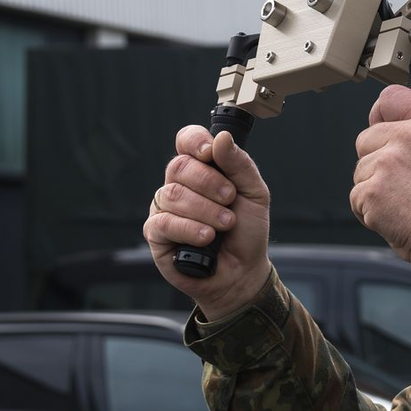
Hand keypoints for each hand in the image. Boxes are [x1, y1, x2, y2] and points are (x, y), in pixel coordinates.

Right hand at [144, 126, 271, 321]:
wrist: (242, 272)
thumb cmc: (246, 231)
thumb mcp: (254, 194)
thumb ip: (239, 164)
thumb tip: (221, 138)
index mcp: (202, 169)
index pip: (186, 140)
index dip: (195, 141)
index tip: (210, 153)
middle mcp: (179, 184)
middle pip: (179, 166)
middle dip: (209, 183)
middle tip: (230, 200)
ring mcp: (164, 209)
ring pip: (173, 194)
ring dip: (205, 210)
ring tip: (224, 224)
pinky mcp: (156, 234)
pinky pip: (163, 222)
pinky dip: (189, 229)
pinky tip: (206, 238)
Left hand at [350, 85, 410, 270]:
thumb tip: (398, 128)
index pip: (391, 97)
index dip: (381, 113)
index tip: (380, 123)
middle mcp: (407, 137)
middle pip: (365, 140)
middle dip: (376, 162)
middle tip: (403, 184)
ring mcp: (387, 163)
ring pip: (360, 171)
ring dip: (373, 189)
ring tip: (403, 203)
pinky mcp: (372, 189)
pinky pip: (357, 197)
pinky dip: (370, 211)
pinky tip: (395, 216)